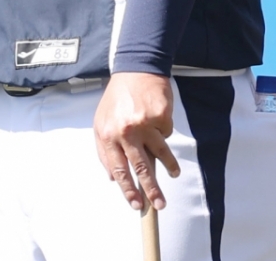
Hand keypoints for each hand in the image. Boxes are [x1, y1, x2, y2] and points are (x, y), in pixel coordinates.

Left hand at [93, 72, 180, 210]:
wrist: (135, 70)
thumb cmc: (117, 98)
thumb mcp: (101, 121)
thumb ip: (104, 150)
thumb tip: (111, 178)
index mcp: (107, 134)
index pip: (117, 169)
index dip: (127, 189)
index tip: (136, 204)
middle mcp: (124, 131)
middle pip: (140, 168)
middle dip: (151, 190)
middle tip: (159, 206)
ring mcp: (144, 125)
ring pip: (160, 154)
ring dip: (169, 167)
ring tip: (174, 173)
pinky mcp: (161, 118)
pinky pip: (167, 134)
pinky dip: (164, 132)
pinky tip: (159, 122)